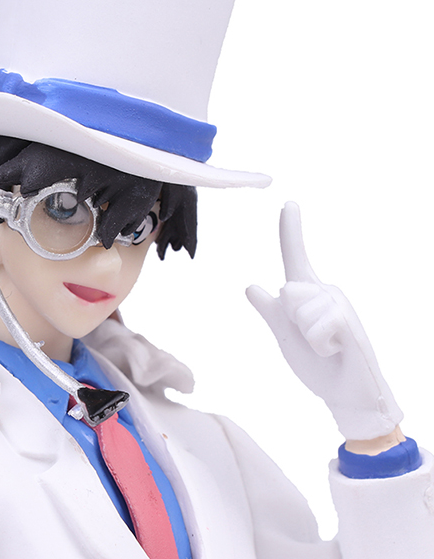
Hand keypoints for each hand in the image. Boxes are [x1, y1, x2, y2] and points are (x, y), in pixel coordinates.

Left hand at [246, 202, 402, 440]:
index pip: (294, 256)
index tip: (289, 203)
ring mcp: (339, 304)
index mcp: (307, 293)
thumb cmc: (318, 365)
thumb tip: (250, 286)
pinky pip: (316, 327)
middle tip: (310, 340)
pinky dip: (319, 346)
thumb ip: (269, 310)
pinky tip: (336, 352)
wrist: (343, 396)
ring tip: (325, 347)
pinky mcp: (349, 321)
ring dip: (306, 336)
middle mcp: (325, 291)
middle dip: (291, 320)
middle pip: (286, 289)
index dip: (290, 230)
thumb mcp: (284, 334)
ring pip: (299, 308)